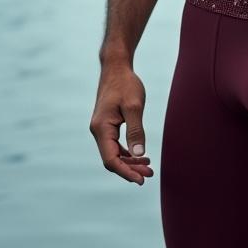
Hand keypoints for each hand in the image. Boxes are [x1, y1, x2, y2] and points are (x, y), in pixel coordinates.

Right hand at [90, 64, 153, 184]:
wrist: (116, 67)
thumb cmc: (125, 83)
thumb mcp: (134, 106)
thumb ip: (136, 131)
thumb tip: (140, 155)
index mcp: (101, 128)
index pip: (111, 159)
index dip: (126, 172)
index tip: (141, 180)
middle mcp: (98, 131)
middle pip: (112, 159)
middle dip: (130, 169)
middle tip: (150, 173)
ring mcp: (101, 128)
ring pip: (114, 153)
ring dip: (130, 162)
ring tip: (148, 167)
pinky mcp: (107, 125)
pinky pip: (115, 145)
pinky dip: (127, 152)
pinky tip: (140, 155)